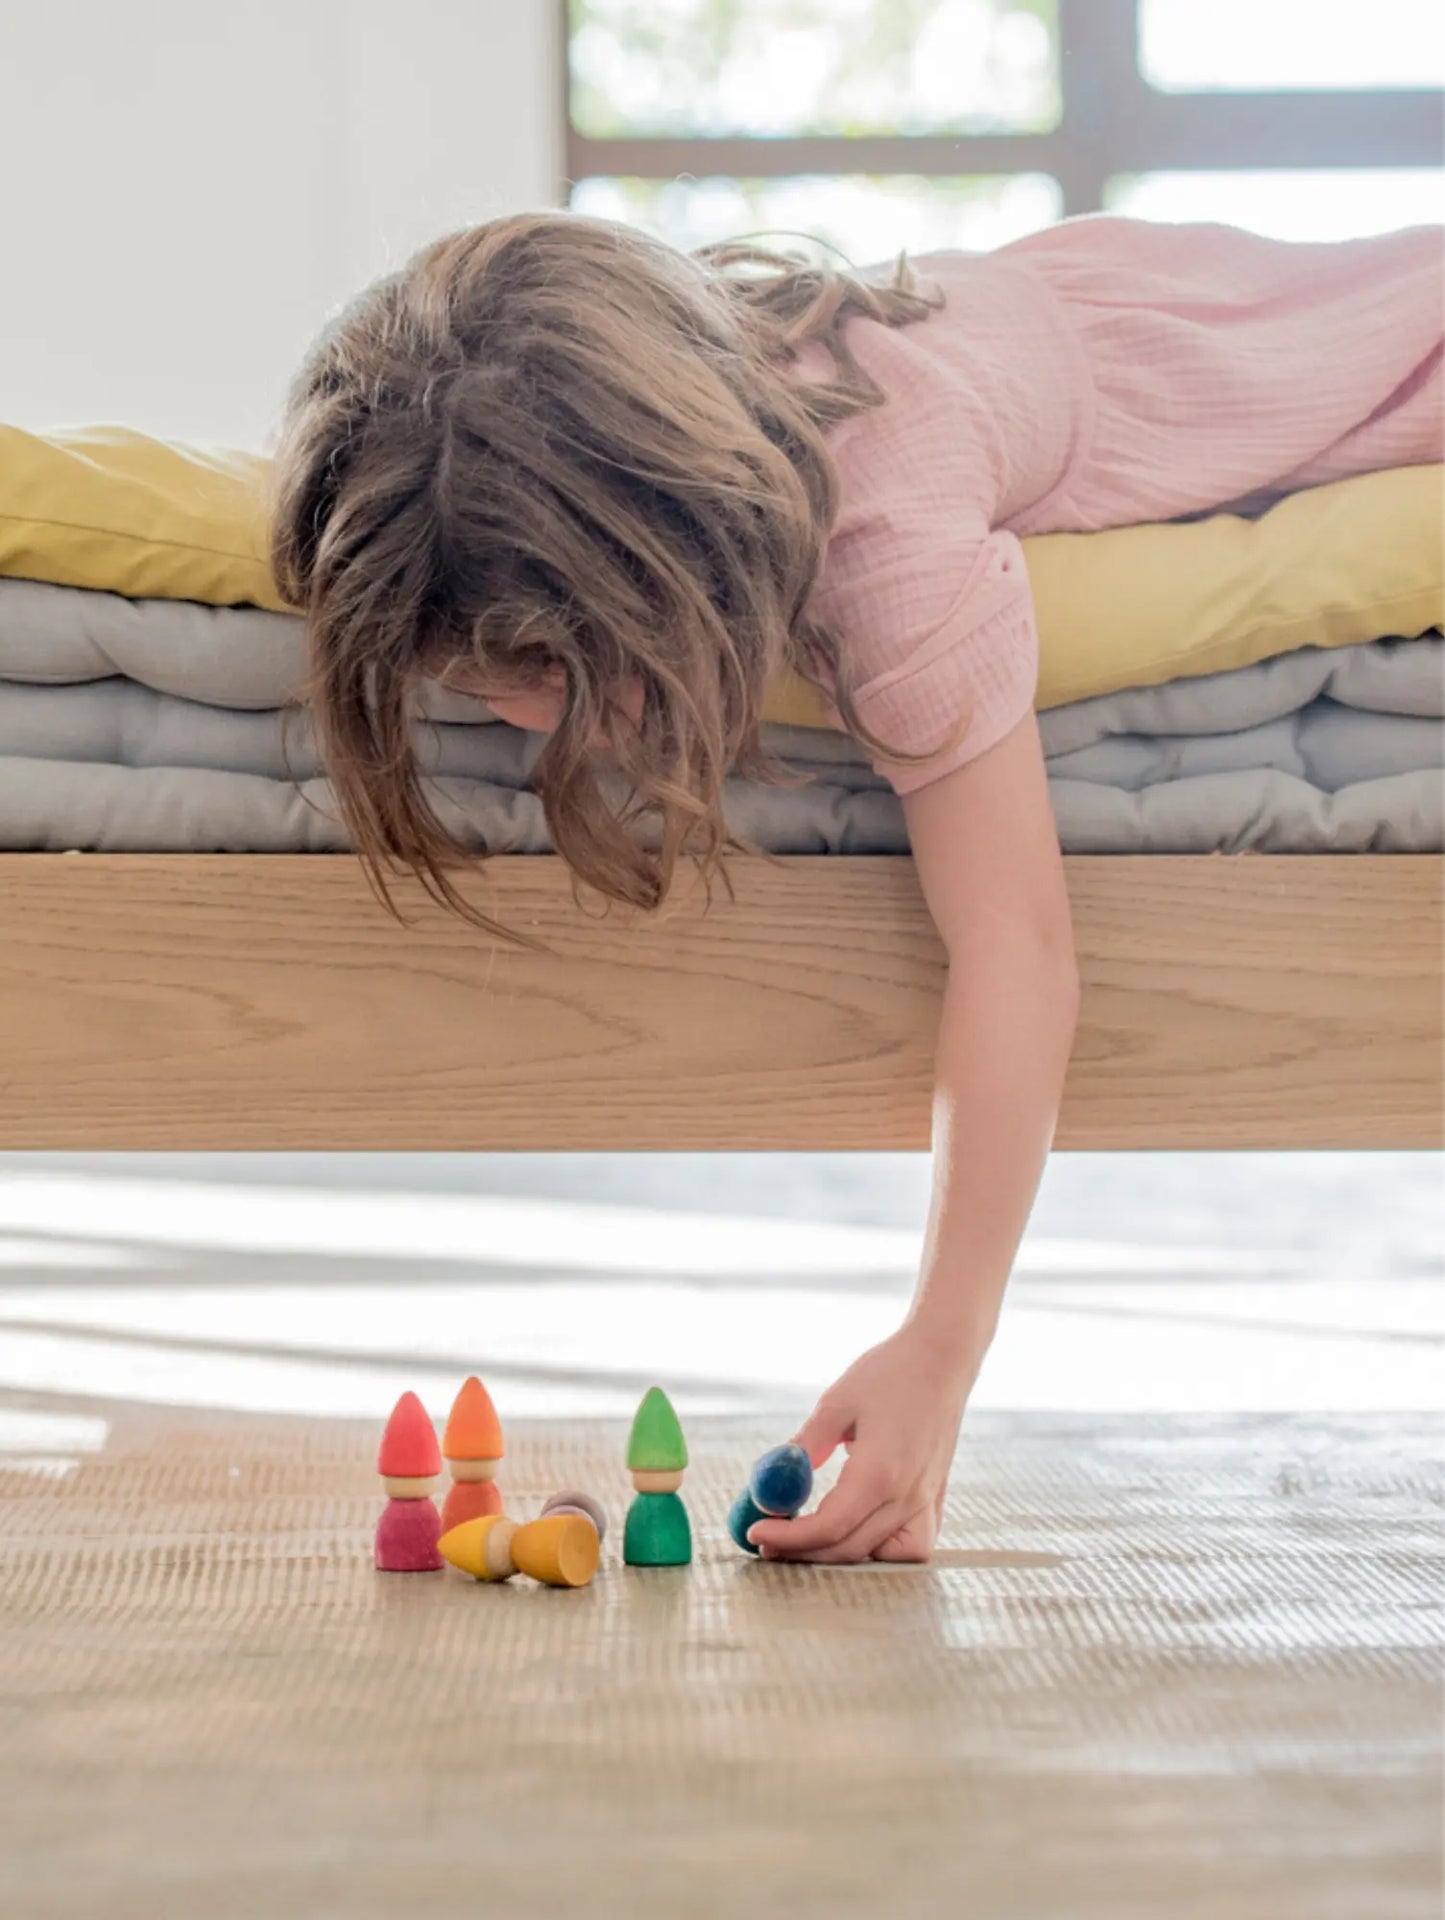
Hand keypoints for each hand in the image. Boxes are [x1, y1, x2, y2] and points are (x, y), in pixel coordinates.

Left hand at [748, 1323, 975, 1564]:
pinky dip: (882, 1550)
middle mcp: (907, 1496)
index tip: (756, 1533)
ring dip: (842, 1556)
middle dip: (803, 1551)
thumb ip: (805, 1448)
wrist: (942, 1358)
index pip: (829, 1526)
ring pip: (883, 1556)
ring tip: (808, 1539)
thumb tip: (770, 1483)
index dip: (789, 1537)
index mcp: (879, 1473)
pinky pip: (912, 1544)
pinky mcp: (935, 1498)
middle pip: (849, 1548)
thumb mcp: (836, 1404)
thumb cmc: (889, 1373)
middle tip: (767, 1542)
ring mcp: (926, 1500)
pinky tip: (856, 1532)